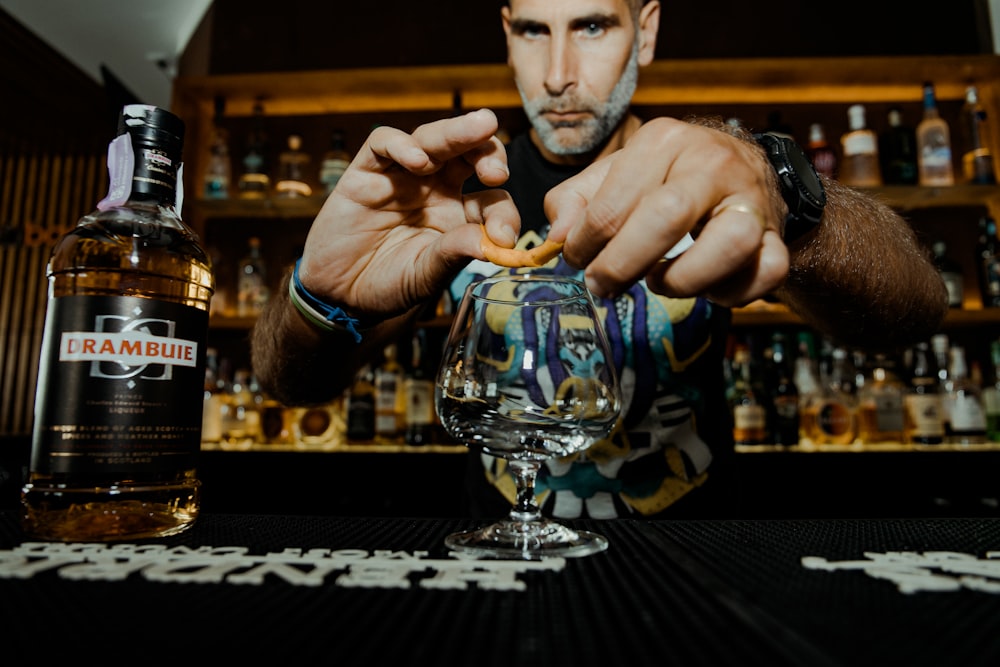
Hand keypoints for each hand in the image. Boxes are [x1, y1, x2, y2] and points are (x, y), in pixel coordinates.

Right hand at [297, 109, 518, 318]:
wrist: (341, 294)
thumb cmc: (389, 283)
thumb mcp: (427, 274)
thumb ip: (455, 253)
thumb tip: (494, 241)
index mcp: (459, 213)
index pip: (493, 199)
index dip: (503, 213)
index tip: (504, 237)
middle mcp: (436, 188)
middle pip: (469, 154)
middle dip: (489, 152)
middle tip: (497, 171)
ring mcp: (402, 175)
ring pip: (432, 139)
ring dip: (456, 133)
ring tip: (478, 129)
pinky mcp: (366, 171)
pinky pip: (383, 143)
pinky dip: (401, 145)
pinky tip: (417, 160)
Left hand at [544, 117, 789, 306]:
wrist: (745, 169)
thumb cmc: (668, 176)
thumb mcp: (617, 172)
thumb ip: (576, 200)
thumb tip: (555, 239)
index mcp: (664, 141)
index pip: (612, 203)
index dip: (583, 244)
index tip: (576, 261)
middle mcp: (712, 164)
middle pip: (666, 217)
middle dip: (622, 264)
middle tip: (601, 285)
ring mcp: (751, 200)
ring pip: (729, 244)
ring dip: (684, 279)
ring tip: (658, 281)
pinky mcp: (777, 236)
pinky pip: (765, 273)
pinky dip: (731, 293)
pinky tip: (705, 287)